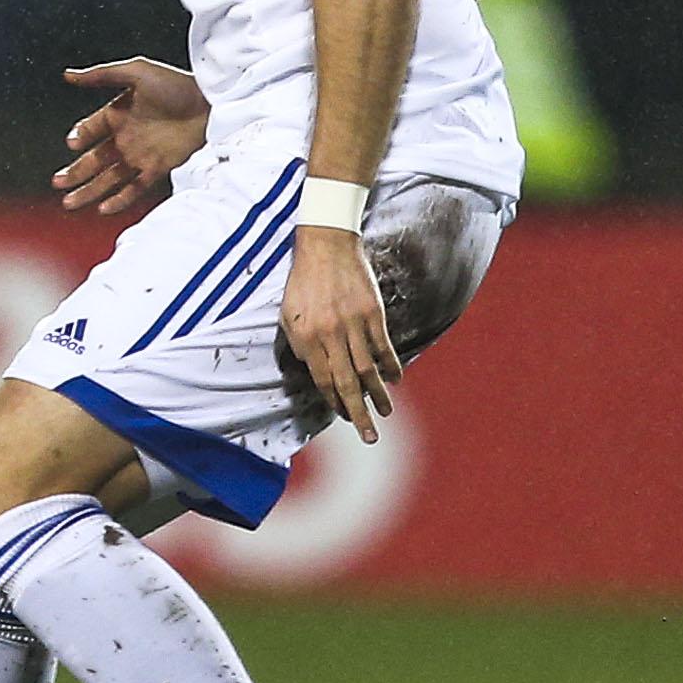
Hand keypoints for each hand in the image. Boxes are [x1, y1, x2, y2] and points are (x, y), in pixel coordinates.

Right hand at [52, 58, 207, 213]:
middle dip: (75, 173)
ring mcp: (141, 156)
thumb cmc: (178, 84)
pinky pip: (135, 189)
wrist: (213, 103)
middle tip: (57, 183)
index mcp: (118, 114)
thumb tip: (68, 75)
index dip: (79, 137)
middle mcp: (126, 137)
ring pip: (109, 179)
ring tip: (70, 203)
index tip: (72, 143)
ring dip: (89, 191)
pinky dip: (119, 199)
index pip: (89, 129)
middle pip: (94, 160)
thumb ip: (102, 75)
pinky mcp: (158, 169)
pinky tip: (103, 208)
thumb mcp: (137, 71)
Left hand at [281, 227, 402, 440]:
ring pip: (367, 368)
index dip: (333, 401)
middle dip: (358, 412)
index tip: (343, 416)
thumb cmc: (303, 282)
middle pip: (346, 382)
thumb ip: (299, 344)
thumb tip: (313, 371)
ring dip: (377, 395)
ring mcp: (353, 323)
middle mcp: (329, 333)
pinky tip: (394, 380)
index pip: (322, 379)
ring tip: (386, 414)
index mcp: (305, 335)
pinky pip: (383, 346)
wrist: (326, 245)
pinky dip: (391, 365)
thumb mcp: (288, 313)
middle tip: (369, 437)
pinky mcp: (372, 312)